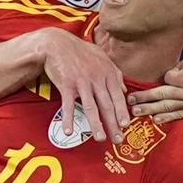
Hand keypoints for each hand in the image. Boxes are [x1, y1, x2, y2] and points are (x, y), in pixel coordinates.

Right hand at [35, 28, 129, 142]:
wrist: (57, 43)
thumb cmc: (79, 50)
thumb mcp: (102, 57)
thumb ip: (115, 72)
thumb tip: (124, 88)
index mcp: (107, 72)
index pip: (117, 96)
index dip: (122, 112)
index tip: (126, 125)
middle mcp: (96, 78)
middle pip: (107, 105)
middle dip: (113, 124)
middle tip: (117, 139)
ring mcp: (81, 82)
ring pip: (90, 107)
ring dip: (96, 125)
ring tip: (100, 138)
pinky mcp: (66, 85)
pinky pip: (68, 105)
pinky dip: (68, 119)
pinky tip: (69, 130)